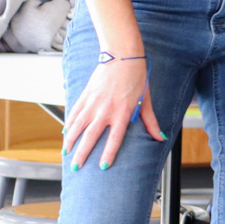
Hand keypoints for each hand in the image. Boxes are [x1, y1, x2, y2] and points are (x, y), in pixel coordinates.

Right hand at [63, 55, 164, 171]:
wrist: (122, 56)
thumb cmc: (137, 77)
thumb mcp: (147, 100)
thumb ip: (150, 121)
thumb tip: (159, 137)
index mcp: (122, 112)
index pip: (114, 139)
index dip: (108, 154)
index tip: (102, 167)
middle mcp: (105, 110)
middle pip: (90, 136)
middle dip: (82, 154)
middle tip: (76, 167)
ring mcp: (92, 103)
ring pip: (77, 126)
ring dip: (70, 141)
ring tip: (66, 154)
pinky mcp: (84, 95)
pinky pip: (73, 113)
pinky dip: (68, 124)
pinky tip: (65, 133)